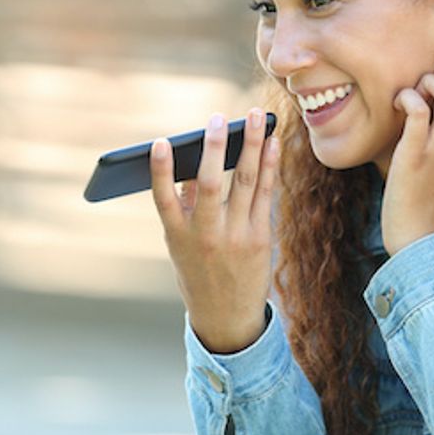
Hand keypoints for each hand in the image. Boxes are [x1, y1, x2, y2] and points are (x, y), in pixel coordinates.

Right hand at [150, 108, 279, 352]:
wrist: (226, 318)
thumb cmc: (198, 272)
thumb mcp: (179, 246)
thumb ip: (183, 206)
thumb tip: (192, 163)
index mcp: (177, 237)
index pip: (164, 199)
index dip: (161, 171)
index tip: (161, 143)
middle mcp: (206, 236)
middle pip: (209, 185)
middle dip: (214, 148)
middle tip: (219, 118)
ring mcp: (236, 237)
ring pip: (244, 182)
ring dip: (252, 145)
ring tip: (258, 116)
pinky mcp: (260, 237)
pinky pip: (265, 193)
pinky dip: (269, 165)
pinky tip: (272, 143)